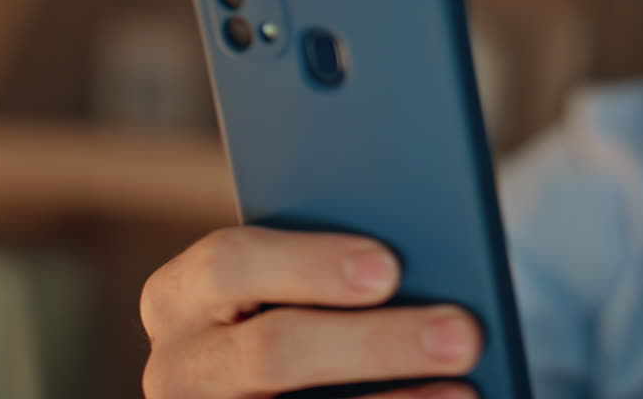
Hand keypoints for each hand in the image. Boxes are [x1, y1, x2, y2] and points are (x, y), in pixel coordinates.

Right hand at [141, 226, 481, 397]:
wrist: (262, 378)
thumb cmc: (292, 309)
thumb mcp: (283, 285)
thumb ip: (328, 266)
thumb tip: (424, 257)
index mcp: (180, 295)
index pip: (230, 262)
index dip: (310, 263)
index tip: (389, 268)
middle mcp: (178, 366)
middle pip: (272, 351)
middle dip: (374, 342)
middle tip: (461, 333)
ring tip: (464, 390)